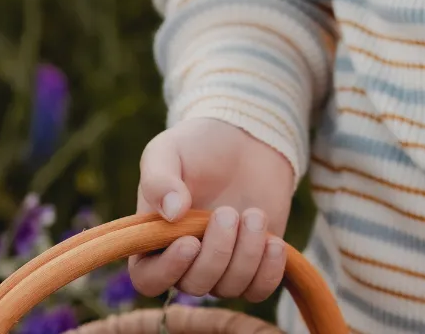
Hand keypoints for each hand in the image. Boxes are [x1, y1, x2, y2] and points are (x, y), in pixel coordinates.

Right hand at [128, 118, 294, 302]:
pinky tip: (275, 243)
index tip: (190, 241)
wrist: (246, 137)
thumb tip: (172, 213)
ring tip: (254, 215)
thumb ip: (160, 179)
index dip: (169, 270)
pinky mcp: (256, 259)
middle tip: (228, 212)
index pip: (149, 280)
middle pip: (195, 285)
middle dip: (217, 252)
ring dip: (246, 254)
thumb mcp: (169, 150)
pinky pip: (260, 288)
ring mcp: (223, 262)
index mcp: (155, 240)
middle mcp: (187, 260)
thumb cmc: (199, 144)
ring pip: (230, 287)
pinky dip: (269, 272)